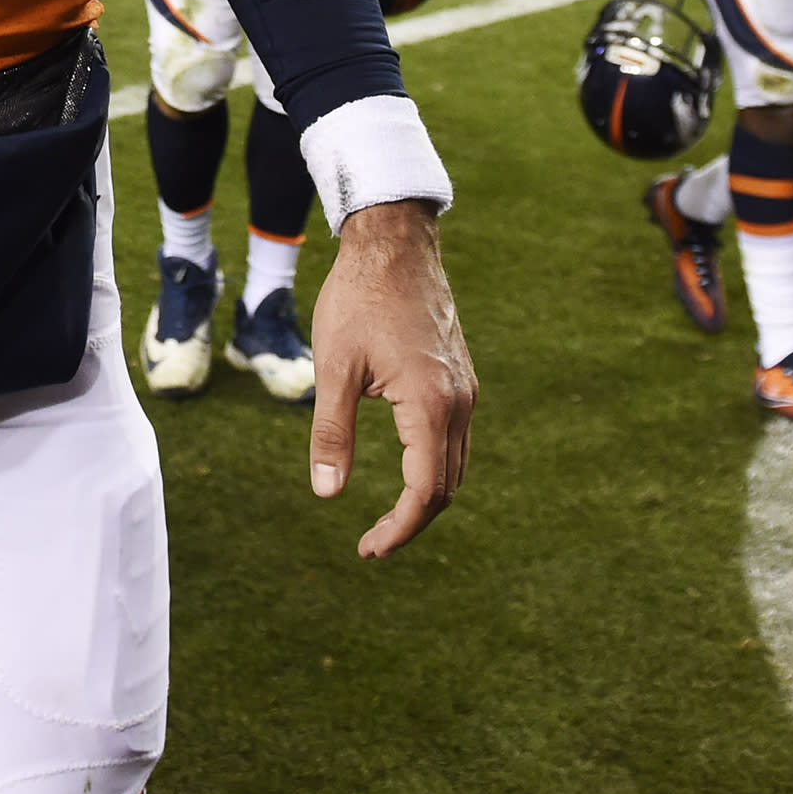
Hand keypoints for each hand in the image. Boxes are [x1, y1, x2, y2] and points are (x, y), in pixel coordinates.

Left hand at [309, 200, 475, 557]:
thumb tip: (326, 494)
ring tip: (387, 519)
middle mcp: (459, 403)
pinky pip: (455, 438)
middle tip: (372, 544)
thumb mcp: (334, 368)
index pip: (425, 493)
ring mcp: (466, 389)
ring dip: (425, 497)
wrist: (394, 243)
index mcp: (430, 405)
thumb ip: (331, 434)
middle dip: (412, 522)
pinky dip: (434, 466)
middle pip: (446, 487)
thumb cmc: (358, 299)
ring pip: (455, 464)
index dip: (398, 529)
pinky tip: (407, 469)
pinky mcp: (461, 377)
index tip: (368, 550)